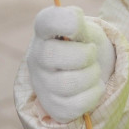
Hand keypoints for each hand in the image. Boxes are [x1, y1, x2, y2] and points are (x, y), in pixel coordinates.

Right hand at [26, 6, 115, 122]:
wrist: (91, 69)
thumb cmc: (85, 44)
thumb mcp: (86, 29)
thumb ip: (79, 25)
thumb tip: (74, 23)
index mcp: (44, 31)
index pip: (46, 21)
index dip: (65, 21)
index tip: (78, 26)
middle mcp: (35, 57)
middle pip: (55, 56)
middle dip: (85, 55)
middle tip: (91, 53)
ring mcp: (41, 84)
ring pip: (69, 84)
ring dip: (92, 75)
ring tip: (92, 70)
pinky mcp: (52, 107)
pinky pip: (76, 105)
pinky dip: (93, 95)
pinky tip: (91, 87)